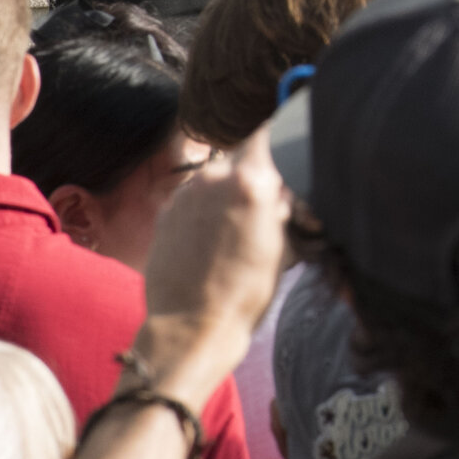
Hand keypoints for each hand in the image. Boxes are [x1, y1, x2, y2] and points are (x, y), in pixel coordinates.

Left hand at [136, 129, 289, 397]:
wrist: (193, 326)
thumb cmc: (247, 292)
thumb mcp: (285, 247)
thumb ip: (288, 208)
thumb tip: (292, 191)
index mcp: (252, 182)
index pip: (267, 132)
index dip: (279, 134)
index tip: (288, 139)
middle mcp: (214, 178)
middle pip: (242, 157)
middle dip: (255, 173)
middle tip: (269, 202)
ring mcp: (185, 194)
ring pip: (216, 177)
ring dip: (228, 192)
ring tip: (238, 228)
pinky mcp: (166, 212)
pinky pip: (194, 197)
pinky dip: (206, 209)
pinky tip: (214, 240)